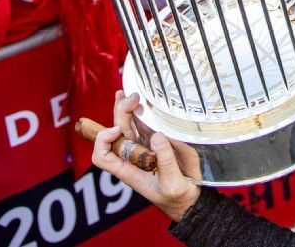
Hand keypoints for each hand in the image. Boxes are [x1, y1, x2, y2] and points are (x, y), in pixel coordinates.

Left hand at [91, 91, 201, 221]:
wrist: (191, 199)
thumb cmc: (178, 198)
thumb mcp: (172, 183)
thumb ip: (165, 161)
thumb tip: (157, 135)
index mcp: (128, 170)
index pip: (102, 156)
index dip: (104, 140)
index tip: (117, 130)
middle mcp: (132, 157)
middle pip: (115, 132)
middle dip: (120, 112)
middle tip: (132, 97)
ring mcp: (144, 149)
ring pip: (128, 125)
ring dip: (127, 108)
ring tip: (133, 94)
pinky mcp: (157, 143)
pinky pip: (145, 126)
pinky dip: (142, 113)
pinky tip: (144, 101)